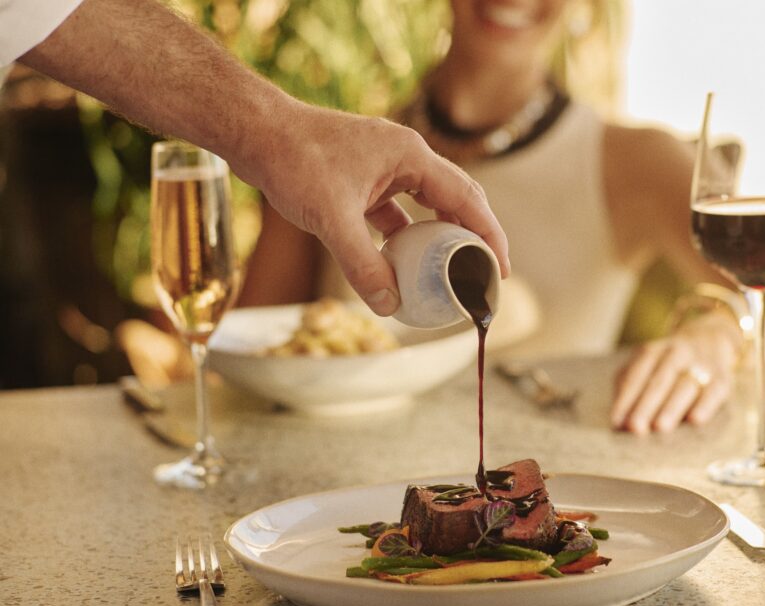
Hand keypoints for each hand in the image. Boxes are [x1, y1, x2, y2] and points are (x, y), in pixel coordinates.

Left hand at [235, 103, 509, 315]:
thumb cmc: (294, 160)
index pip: (467, 198)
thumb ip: (362, 263)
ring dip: (439, 237)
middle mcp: (405, 157)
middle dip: (473, 236)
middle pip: (455, 199)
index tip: (500, 267)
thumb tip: (389, 305)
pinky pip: (397, 211)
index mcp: (411, 156)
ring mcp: (384, 167)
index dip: (489, 234)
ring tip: (450, 271)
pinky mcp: (364, 179)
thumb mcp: (332, 218)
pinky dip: (405, 236)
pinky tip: (402, 262)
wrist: (256, 132)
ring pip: (426, 206)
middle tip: (484, 272)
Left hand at [610, 311, 741, 433]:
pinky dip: (705, 405)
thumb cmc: (666, 364)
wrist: (708, 338)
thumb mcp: (645, 366)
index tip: (617, 423)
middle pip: (659, 381)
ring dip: (671, 408)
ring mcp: (700, 363)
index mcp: (652, 352)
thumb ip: (629, 388)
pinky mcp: (722, 377)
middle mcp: (676, 353)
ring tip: (660, 428)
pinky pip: (713, 391)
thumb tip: (619, 422)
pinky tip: (695, 420)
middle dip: (646, 406)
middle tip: (635, 428)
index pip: (636, 376)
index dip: (626, 399)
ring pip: (685, 386)